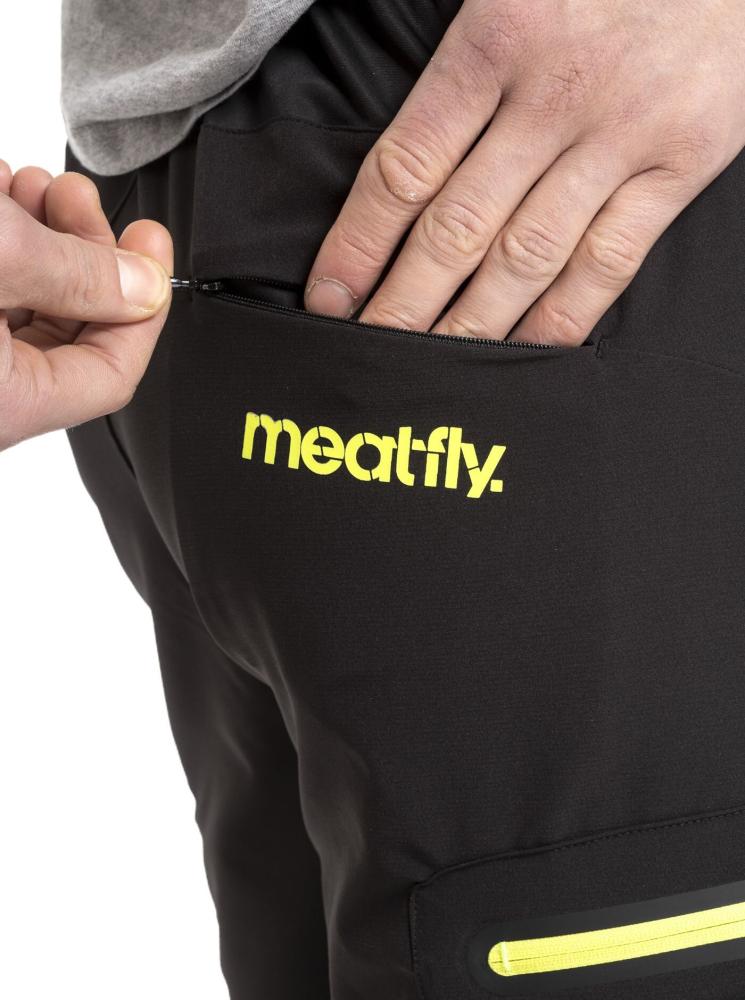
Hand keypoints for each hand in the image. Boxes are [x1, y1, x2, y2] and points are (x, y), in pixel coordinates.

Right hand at [0, 160, 171, 448]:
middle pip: (68, 332)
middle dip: (84, 253)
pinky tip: (0, 191)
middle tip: (80, 198)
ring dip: (40, 236)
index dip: (143, 311)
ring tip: (33, 186)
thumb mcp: (0, 257)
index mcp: (5, 405)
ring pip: (26, 303)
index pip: (110, 376)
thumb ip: (80, 276)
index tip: (152, 249)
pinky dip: (4, 241)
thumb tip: (144, 285)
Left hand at [305, 0, 744, 343]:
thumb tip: (405, 150)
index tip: (330, 297)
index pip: (405, 167)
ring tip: (430, 371)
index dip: (358, 244)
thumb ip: (460, 53)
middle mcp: (554, 96)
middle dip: (402, 304)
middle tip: (370, 354)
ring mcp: (621, 136)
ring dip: (469, 326)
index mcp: (498, 37)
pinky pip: (609, 261)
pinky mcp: (679, 162)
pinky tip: (523, 352)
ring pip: (525, 257)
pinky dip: (563, 316)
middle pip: (456, 229)